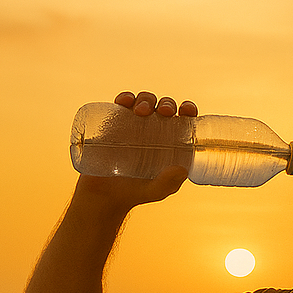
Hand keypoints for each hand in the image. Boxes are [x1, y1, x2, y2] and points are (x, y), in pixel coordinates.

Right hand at [75, 90, 198, 210]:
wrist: (104, 194)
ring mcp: (134, 124)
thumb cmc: (135, 193)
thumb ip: (168, 183)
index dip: (188, 110)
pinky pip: (122, 104)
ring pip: (145, 102)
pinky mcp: (115, 123)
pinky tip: (125, 101)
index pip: (184, 120)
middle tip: (164, 112)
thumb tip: (182, 169)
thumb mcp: (155, 191)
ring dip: (146, 99)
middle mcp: (155, 130)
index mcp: (170, 142)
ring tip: (141, 111)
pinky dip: (125, 98)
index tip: (186, 110)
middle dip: (167, 104)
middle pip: (165, 107)